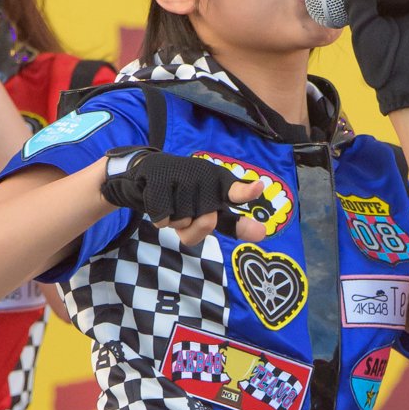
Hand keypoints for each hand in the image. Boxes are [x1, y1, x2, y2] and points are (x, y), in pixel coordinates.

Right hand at [100, 150, 266, 247]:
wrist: (146, 176)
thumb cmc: (184, 196)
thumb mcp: (209, 209)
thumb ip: (233, 224)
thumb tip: (262, 234)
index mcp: (220, 181)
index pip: (235, 190)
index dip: (245, 191)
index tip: (258, 189)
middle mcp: (204, 175)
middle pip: (206, 223)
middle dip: (194, 226)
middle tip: (186, 210)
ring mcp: (181, 174)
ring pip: (182, 222)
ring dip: (175, 222)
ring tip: (172, 203)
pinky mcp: (159, 177)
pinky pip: (163, 219)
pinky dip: (160, 218)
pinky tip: (158, 202)